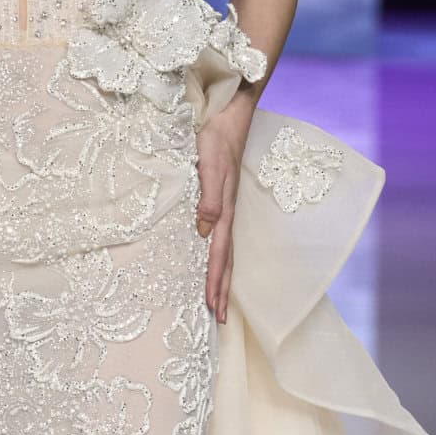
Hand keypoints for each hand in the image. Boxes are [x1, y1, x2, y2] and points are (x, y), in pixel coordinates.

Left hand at [196, 99, 250, 327]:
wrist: (230, 113)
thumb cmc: (216, 136)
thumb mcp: (208, 164)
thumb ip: (208, 196)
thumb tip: (205, 230)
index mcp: (224, 209)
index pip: (219, 255)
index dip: (215, 282)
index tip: (213, 309)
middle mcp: (226, 213)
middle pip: (226, 260)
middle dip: (222, 291)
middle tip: (220, 321)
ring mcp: (226, 207)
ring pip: (226, 252)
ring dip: (222, 279)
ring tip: (219, 303)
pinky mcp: (222, 198)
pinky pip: (222, 237)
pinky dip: (219, 257)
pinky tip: (214, 261)